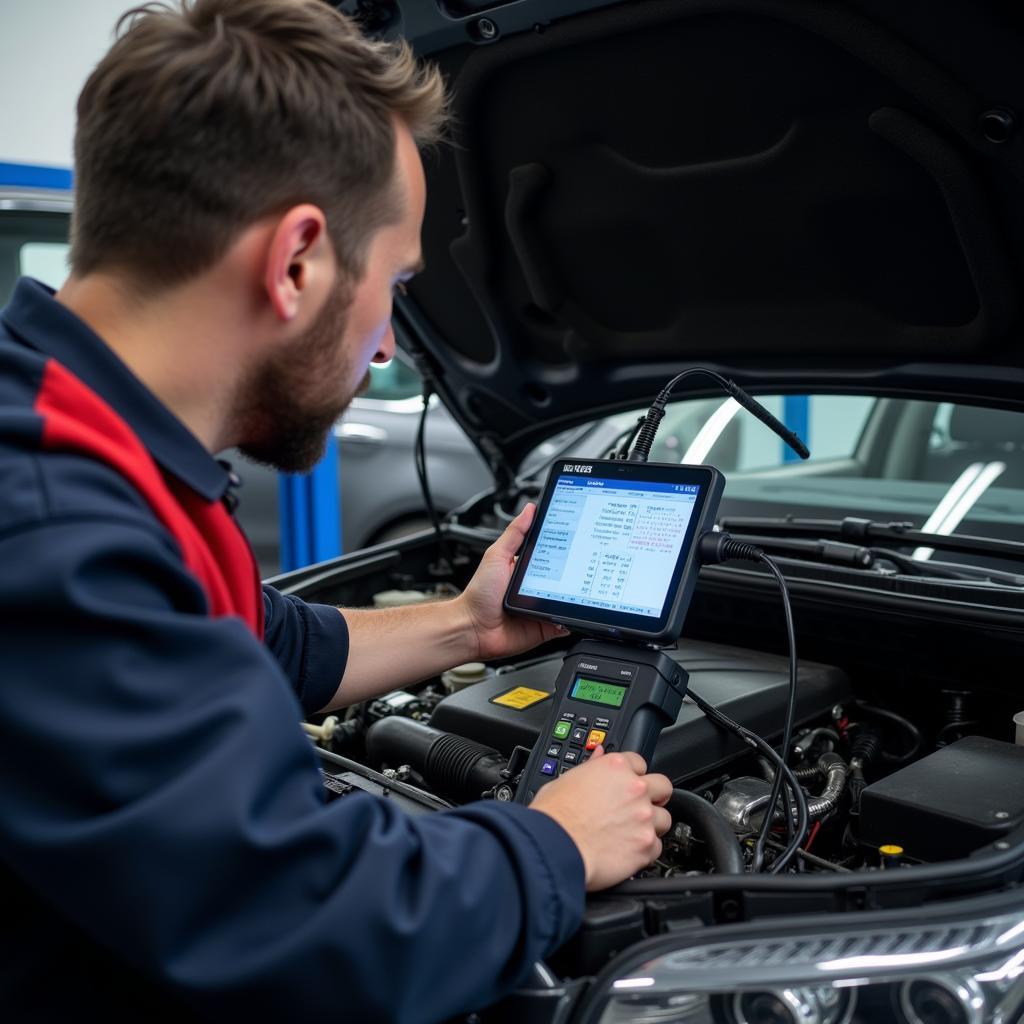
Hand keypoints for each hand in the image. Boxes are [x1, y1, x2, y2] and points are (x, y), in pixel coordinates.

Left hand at [457, 503, 566, 660]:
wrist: (473, 628)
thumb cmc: (480, 594)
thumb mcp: (497, 555)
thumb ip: (514, 534)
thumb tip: (529, 509)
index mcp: (527, 568)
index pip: (553, 553)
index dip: (566, 546)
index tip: (579, 536)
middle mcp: (537, 587)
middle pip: (565, 575)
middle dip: (575, 571)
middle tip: (582, 563)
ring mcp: (543, 606)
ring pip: (569, 598)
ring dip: (574, 594)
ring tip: (576, 587)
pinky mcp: (546, 625)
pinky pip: (566, 621)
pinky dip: (572, 617)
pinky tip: (571, 609)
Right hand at [529, 748, 672, 890]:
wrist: (554, 847)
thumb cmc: (554, 816)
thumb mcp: (566, 779)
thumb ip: (590, 767)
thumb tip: (598, 755)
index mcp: (615, 768)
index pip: (639, 762)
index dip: (633, 775)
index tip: (628, 785)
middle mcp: (634, 789)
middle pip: (662, 786)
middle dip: (654, 796)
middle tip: (640, 807)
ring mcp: (643, 817)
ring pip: (664, 819)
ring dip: (651, 825)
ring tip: (633, 834)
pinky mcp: (646, 845)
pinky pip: (657, 848)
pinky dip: (645, 851)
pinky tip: (629, 852)